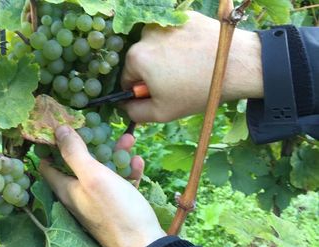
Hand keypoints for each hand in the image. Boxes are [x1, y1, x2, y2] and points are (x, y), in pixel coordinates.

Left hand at [39, 126, 165, 246]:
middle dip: (91, 143)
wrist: (145, 246)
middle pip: (80, 163)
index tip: (61, 125)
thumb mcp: (93, 177)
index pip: (48, 164)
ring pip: (103, 170)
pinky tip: (138, 162)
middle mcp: (80, 195)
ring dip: (114, 154)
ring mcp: (100, 201)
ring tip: (128, 139)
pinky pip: (120, 182)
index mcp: (67, 189)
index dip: (51, 144)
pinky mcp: (119, 205)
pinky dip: (128, 170)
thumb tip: (59, 130)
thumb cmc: (116, 211)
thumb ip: (74, 153)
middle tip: (101, 127)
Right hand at [121, 11, 262, 122]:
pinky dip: (182, 44)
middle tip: (177, 83)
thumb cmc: (198, 90)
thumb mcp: (162, 113)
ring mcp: (167, 22)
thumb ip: (135, 112)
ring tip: (190, 68)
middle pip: (142, 60)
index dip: (142, 91)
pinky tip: (197, 54)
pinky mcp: (185, 16)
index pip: (127, 78)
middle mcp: (146, 34)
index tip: (160, 94)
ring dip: (167, 57)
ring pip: (158, 46)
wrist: (239, 65)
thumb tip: (125, 105)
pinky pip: (175, 34)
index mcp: (136, 57)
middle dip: (154, 72)